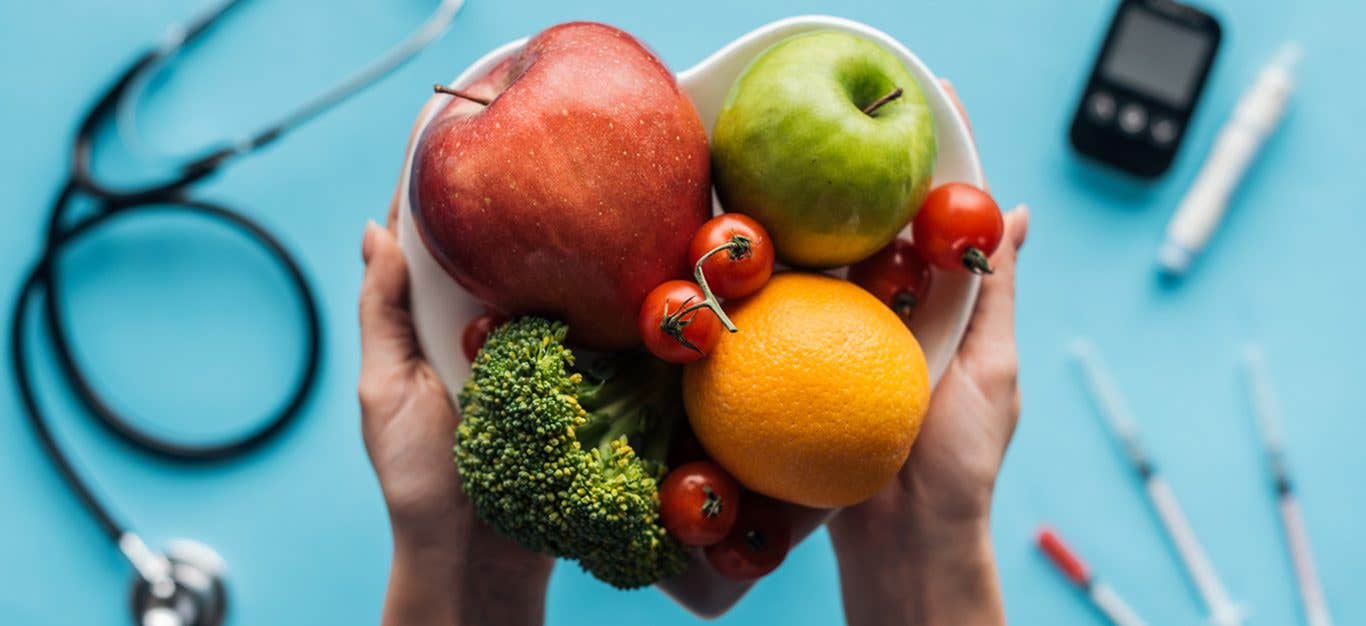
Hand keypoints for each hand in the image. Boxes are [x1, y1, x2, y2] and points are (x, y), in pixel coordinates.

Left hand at [357, 105, 551, 625]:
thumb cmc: (420, 479)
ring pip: (544, 280)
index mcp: (429, 326)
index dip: (433, 190)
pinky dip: (596, 294)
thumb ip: (382, 313)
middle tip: (525, 141)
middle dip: (507, 201)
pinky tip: (609, 257)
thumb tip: (373, 231)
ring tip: (571, 184)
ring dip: (554, 242)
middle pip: (493, 251)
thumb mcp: (386, 387)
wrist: (479, 555)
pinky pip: (587, 326)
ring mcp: (533, 352)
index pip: (429, 244)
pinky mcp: (576, 378)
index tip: (447, 129)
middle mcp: (483, 329)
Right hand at [827, 80, 1028, 625]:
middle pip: (879, 225)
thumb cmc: (962, 461)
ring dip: (818, 211)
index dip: (939, 161)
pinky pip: (789, 305)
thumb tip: (1016, 212)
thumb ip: (996, 292)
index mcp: (945, 302)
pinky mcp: (804, 357)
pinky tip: (765, 232)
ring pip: (831, 256)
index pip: (941, 218)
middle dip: (866, 172)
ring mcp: (845, 331)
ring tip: (804, 160)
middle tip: (852, 123)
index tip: (928, 105)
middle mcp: (894, 307)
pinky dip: (780, 269)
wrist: (901, 537)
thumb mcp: (993, 367)